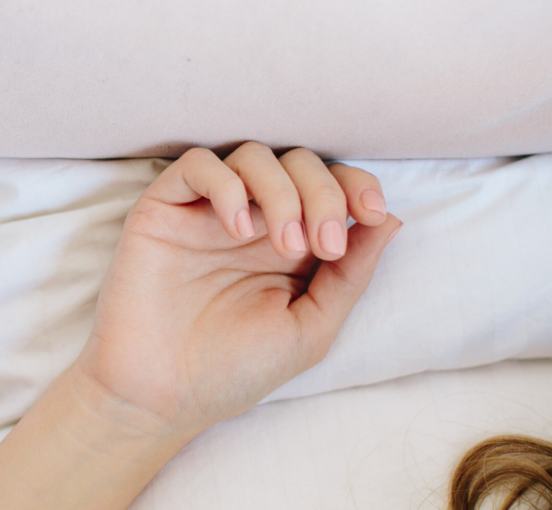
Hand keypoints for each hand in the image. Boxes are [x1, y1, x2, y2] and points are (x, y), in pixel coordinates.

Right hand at [74, 142, 401, 436]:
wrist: (160, 395)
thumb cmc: (234, 369)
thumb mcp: (310, 328)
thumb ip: (349, 275)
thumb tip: (390, 220)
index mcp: (289, 243)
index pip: (329, 185)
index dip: (353, 185)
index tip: (371, 211)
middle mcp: (250, 219)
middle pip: (297, 163)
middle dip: (322, 194)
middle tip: (322, 246)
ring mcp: (207, 211)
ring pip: (251, 155)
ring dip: (281, 190)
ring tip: (284, 244)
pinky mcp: (164, 209)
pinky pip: (197, 165)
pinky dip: (225, 184)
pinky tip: (234, 226)